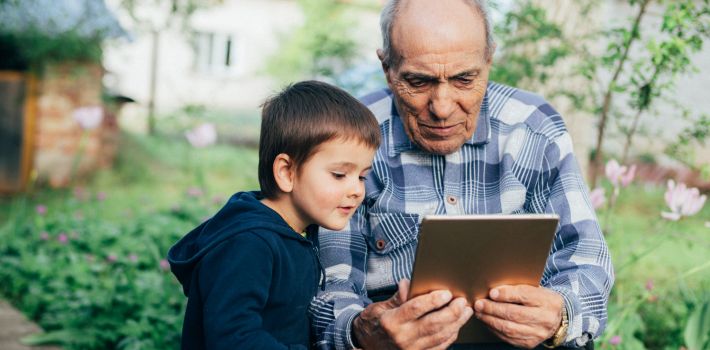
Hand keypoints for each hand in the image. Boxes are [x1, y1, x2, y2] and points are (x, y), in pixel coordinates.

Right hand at [352, 279, 472, 349]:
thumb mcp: (380, 307)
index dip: (433, 300)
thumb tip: (409, 283)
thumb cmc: (374, 323)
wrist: (366, 345)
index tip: (446, 292)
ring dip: (456, 323)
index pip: (416, 309)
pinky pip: (439, 347)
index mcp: (391, 322)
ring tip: (465, 311)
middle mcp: (402, 338)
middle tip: (462, 301)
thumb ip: (398, 296)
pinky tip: (456, 326)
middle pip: (432, 324)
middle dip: (451, 312)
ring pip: (439, 336)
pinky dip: (450, 336)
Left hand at [474, 285, 563, 348]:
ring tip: (480, 312)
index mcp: (548, 301)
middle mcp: (545, 319)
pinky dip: (494, 329)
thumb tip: (494, 288)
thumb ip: (518, 288)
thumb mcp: (537, 289)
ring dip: (490, 320)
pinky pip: (508, 337)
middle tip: (479, 304)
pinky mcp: (530, 343)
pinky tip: (488, 321)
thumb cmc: (542, 301)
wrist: (556, 319)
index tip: (491, 293)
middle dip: (493, 308)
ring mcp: (538, 333)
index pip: (525, 295)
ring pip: (509, 328)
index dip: (506, 294)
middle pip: (514, 313)